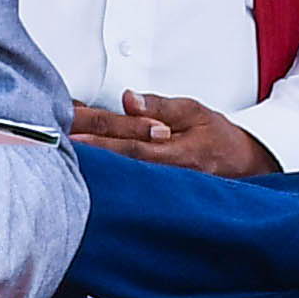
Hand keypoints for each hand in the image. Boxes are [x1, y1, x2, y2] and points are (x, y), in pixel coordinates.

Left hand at [67, 91, 277, 178]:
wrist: (245, 165)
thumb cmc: (219, 137)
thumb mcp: (195, 111)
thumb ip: (161, 106)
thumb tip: (129, 99)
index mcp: (179, 154)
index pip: (132, 148)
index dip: (101, 144)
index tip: (73, 138)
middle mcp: (169, 177)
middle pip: (120, 169)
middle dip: (88, 160)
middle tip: (52, 151)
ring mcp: (164, 192)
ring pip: (122, 181)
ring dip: (93, 172)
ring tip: (59, 165)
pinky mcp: (158, 198)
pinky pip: (129, 189)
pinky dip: (107, 181)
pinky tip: (84, 180)